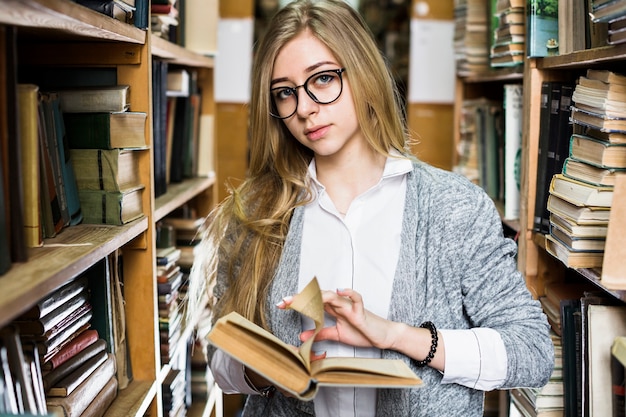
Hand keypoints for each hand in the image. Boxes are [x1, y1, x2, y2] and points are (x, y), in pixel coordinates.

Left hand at [278, 288, 394, 349]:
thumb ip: (320, 334)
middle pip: (317, 296)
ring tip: (303, 297)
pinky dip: (348, 292)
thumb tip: (301, 336)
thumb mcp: (336, 335)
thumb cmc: (362, 332)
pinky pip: (356, 298)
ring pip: (332, 296)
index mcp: (332, 309)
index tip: (281, 305)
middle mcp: (339, 304)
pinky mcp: (361, 311)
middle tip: (284, 301)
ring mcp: (350, 306)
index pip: (311, 302)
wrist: (383, 336)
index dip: (297, 302)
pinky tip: (338, 291)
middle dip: (301, 298)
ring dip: (316, 296)